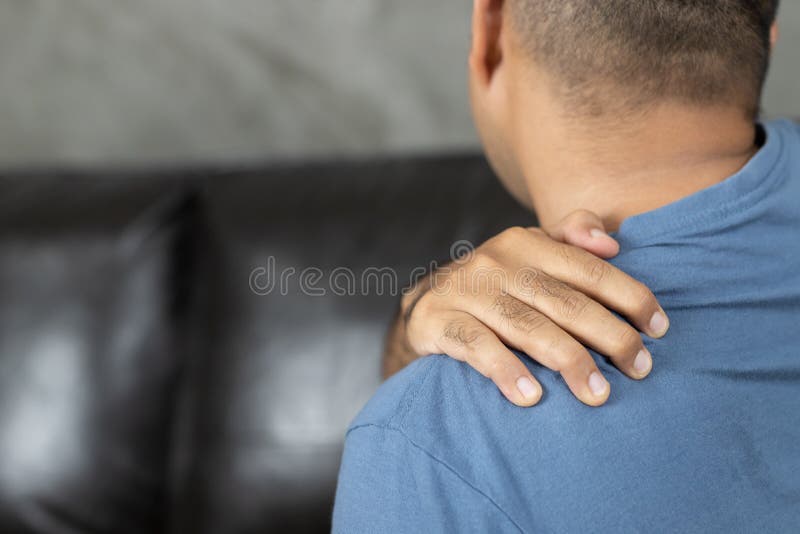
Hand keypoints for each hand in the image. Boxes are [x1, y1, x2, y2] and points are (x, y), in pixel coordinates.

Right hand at [396, 210, 668, 406]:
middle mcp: (496, 262)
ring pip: (526, 325)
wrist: (423, 304)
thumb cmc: (494, 283)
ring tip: (597, 394)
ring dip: (567, 360)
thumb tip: (612, 243)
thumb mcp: (528, 251)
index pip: (588, 268)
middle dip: (608, 335)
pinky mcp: (437, 321)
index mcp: (526, 242)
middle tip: (640, 368)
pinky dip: (505, 370)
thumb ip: (570, 238)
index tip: (659, 328)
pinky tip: (531, 397)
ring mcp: (466, 291)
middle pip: (563, 300)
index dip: (629, 296)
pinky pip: (475, 347)